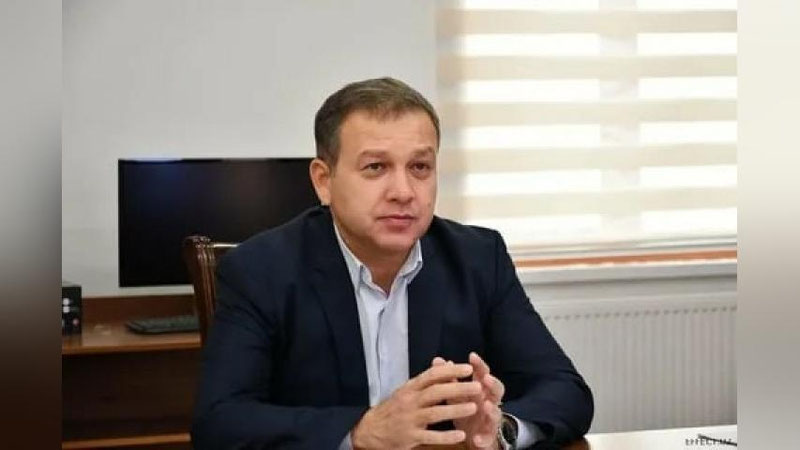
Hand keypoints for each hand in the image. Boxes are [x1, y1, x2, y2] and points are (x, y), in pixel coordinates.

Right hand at [350, 362, 481, 449]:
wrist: (370, 431)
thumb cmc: (393, 409)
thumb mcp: (406, 391)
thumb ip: (425, 381)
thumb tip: (445, 364)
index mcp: (410, 388)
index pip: (431, 375)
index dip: (450, 371)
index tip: (468, 368)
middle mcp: (409, 401)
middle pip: (436, 392)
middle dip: (458, 388)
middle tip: (477, 386)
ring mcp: (409, 420)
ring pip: (435, 413)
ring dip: (455, 410)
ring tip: (474, 407)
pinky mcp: (409, 437)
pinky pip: (430, 436)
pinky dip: (446, 436)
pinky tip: (460, 434)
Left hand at [433, 353, 504, 449]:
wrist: (474, 438)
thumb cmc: (467, 412)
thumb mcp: (458, 395)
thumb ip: (451, 379)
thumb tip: (439, 360)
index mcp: (481, 392)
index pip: (483, 374)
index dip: (480, 365)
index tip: (472, 356)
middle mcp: (489, 404)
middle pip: (497, 391)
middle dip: (493, 384)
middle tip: (485, 378)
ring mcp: (490, 421)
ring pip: (496, 414)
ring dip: (492, 409)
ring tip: (485, 405)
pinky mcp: (489, 438)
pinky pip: (488, 438)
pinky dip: (483, 438)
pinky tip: (476, 438)